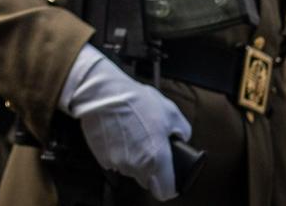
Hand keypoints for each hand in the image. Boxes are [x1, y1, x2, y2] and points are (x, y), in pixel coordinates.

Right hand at [59, 46, 190, 201]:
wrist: (102, 94)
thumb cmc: (135, 100)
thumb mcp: (170, 111)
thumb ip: (182, 131)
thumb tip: (182, 138)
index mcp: (157, 157)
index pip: (165, 191)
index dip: (169, 185)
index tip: (168, 178)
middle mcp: (138, 165)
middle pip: (148, 180)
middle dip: (151, 167)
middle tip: (149, 144)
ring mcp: (119, 163)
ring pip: (131, 170)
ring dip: (134, 159)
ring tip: (132, 134)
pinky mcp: (103, 158)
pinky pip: (116, 162)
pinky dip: (119, 153)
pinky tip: (119, 135)